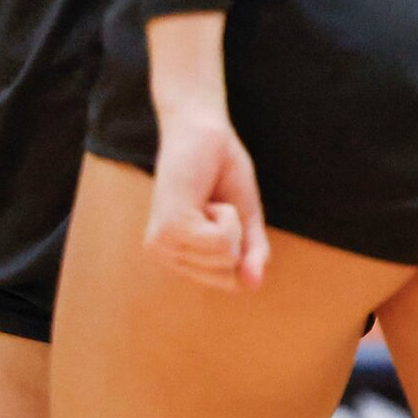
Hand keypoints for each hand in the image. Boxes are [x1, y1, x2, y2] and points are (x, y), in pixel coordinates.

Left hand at [146, 108, 268, 290]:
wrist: (204, 132)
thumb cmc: (222, 172)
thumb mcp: (246, 221)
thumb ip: (251, 254)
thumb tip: (253, 284)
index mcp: (179, 258)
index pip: (230, 283)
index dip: (241, 246)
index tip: (221, 214)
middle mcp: (165, 255)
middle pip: (228, 278)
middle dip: (237, 238)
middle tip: (214, 205)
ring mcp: (164, 244)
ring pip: (225, 260)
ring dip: (230, 224)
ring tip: (206, 199)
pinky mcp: (169, 228)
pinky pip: (221, 243)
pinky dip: (227, 217)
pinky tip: (205, 198)